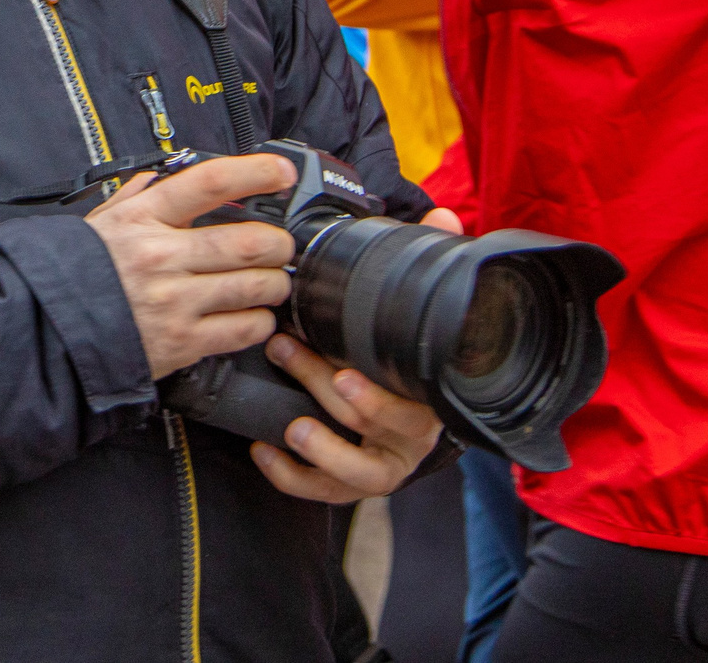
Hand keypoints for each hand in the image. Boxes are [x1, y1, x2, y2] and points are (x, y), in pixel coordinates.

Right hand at [87, 151, 296, 378]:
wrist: (47, 332)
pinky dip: (260, 322)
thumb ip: (133, 197)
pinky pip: (244, 328)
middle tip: (279, 246)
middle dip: (278, 243)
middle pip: (249, 240)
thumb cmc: (74, 275)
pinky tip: (253, 316)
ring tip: (270, 283)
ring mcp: (174, 300)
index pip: (210, 183)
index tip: (281, 173)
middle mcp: (162, 256)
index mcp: (144, 218)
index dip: (255, 173)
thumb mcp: (99, 224)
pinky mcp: (182, 342)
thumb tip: (158, 178)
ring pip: (255, 285)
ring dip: (275, 284)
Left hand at [249, 208, 461, 501]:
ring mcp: (380, 463)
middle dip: (327, 392)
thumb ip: (427, 262)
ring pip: (356, 470)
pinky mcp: (350, 484)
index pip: (410, 403)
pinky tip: (266, 451)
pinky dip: (295, 477)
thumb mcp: (416, 310)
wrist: (408, 416)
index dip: (379, 395)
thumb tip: (441, 217)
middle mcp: (409, 436)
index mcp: (427, 396)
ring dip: (323, 448)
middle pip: (373, 426)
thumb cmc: (406, 357)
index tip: (347, 373)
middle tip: (289, 356)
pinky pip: (325, 491)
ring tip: (293, 426)